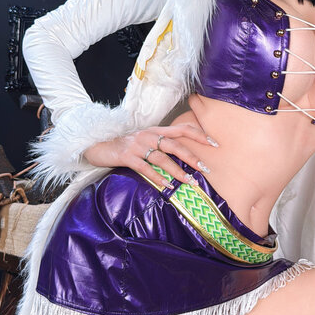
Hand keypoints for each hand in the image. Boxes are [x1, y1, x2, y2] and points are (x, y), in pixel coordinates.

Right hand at [83, 123, 217, 186]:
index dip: (199, 135)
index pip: (182, 128)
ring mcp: (138, 145)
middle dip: (192, 157)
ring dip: (178, 171)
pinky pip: (145, 168)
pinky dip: (157, 177)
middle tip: (206, 168)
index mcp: (157, 130)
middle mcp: (149, 135)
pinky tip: (167, 186)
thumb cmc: (127, 146)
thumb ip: (162, 145)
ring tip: (190, 181)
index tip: (215, 144)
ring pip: (162, 158)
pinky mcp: (127, 156)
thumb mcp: (146, 141)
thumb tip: (184, 156)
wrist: (99, 145)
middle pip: (175, 144)